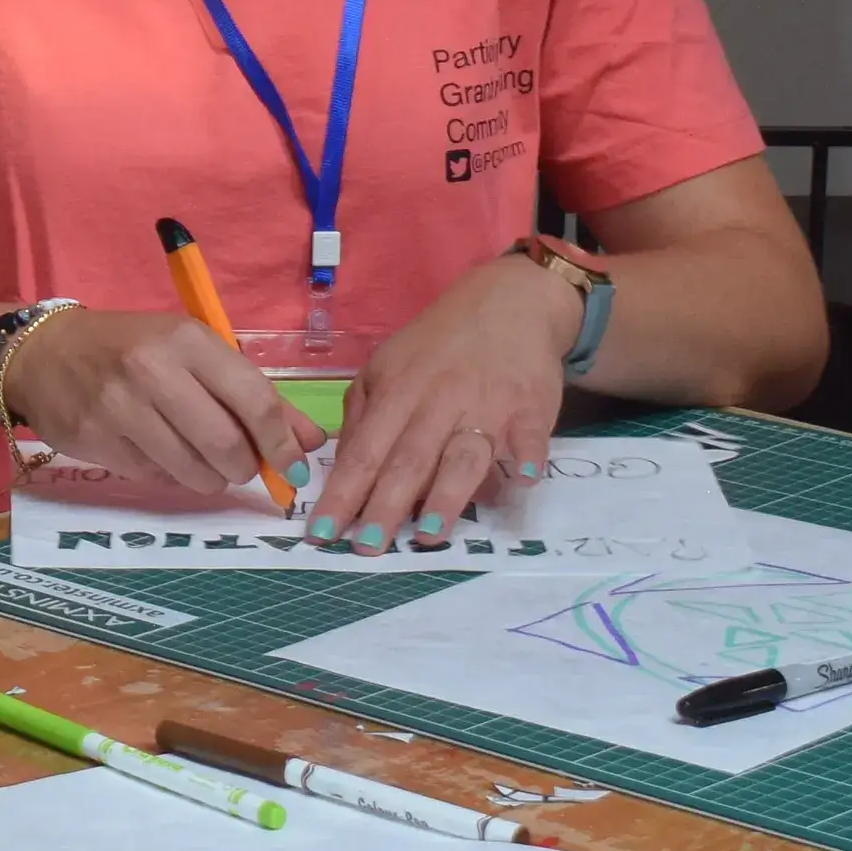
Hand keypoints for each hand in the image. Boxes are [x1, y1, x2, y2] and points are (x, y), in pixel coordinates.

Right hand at [0, 307, 311, 505]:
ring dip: (210, 478)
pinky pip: (156, 478)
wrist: (45, 353)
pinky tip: (160, 453)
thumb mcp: (195, 352)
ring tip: (200, 460)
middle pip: (226, 446)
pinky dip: (170, 476)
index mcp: (187, 340)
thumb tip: (310, 443)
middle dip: (244, 467)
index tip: (295, 468)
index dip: (282, 444)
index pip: (254, 401)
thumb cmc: (133, 347)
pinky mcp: (96, 440)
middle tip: (240, 466)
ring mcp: (120, 408)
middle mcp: (153, 371)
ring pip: (193, 472)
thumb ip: (255, 395)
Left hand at [315, 251, 582, 545]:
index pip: (363, 452)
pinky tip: (521, 480)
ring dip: (446, 494)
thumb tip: (344, 469)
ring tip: (428, 532)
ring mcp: (486, 406)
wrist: (509, 303)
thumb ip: (364, 414)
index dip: (342, 494)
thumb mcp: (386, 367)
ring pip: (462, 456)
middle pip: (407, 460)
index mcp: (397, 392)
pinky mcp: (530, 408)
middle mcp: (437, 402)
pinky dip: (527, 456)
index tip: (320, 534)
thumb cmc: (439, 347)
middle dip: (384, 506)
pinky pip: (529, 437)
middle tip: (367, 547)